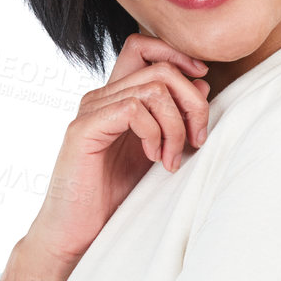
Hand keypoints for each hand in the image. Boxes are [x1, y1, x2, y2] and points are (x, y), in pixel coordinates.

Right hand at [28, 33, 211, 264]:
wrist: (78, 232)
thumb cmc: (114, 196)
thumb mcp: (157, 150)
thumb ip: (174, 117)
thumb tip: (202, 82)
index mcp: (116, 98)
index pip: (144, 47)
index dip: (178, 56)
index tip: (202, 85)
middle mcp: (101, 97)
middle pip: (161, 69)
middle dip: (192, 104)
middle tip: (197, 140)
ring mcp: (90, 110)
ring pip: (153, 88)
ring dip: (176, 126)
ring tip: (172, 160)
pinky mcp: (84, 129)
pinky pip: (133, 109)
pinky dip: (155, 133)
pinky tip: (154, 159)